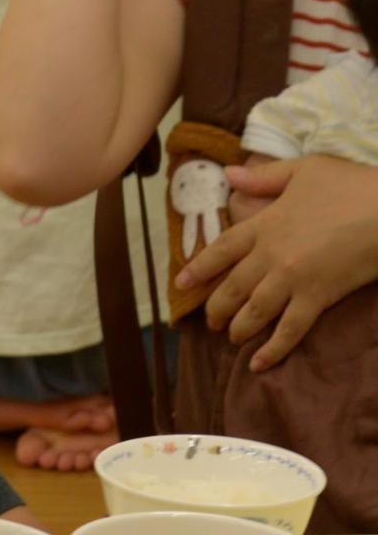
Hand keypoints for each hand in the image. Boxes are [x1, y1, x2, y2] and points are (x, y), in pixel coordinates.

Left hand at [178, 157, 377, 369]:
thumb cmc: (353, 186)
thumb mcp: (305, 170)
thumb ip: (264, 177)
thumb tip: (228, 175)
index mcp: (264, 225)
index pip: (220, 250)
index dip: (199, 269)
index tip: (180, 284)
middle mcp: (270, 255)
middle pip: (231, 287)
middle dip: (216, 307)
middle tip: (210, 321)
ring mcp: (292, 279)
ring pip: (253, 311)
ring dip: (237, 328)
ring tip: (231, 337)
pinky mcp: (318, 298)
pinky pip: (289, 329)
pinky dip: (272, 349)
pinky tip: (258, 364)